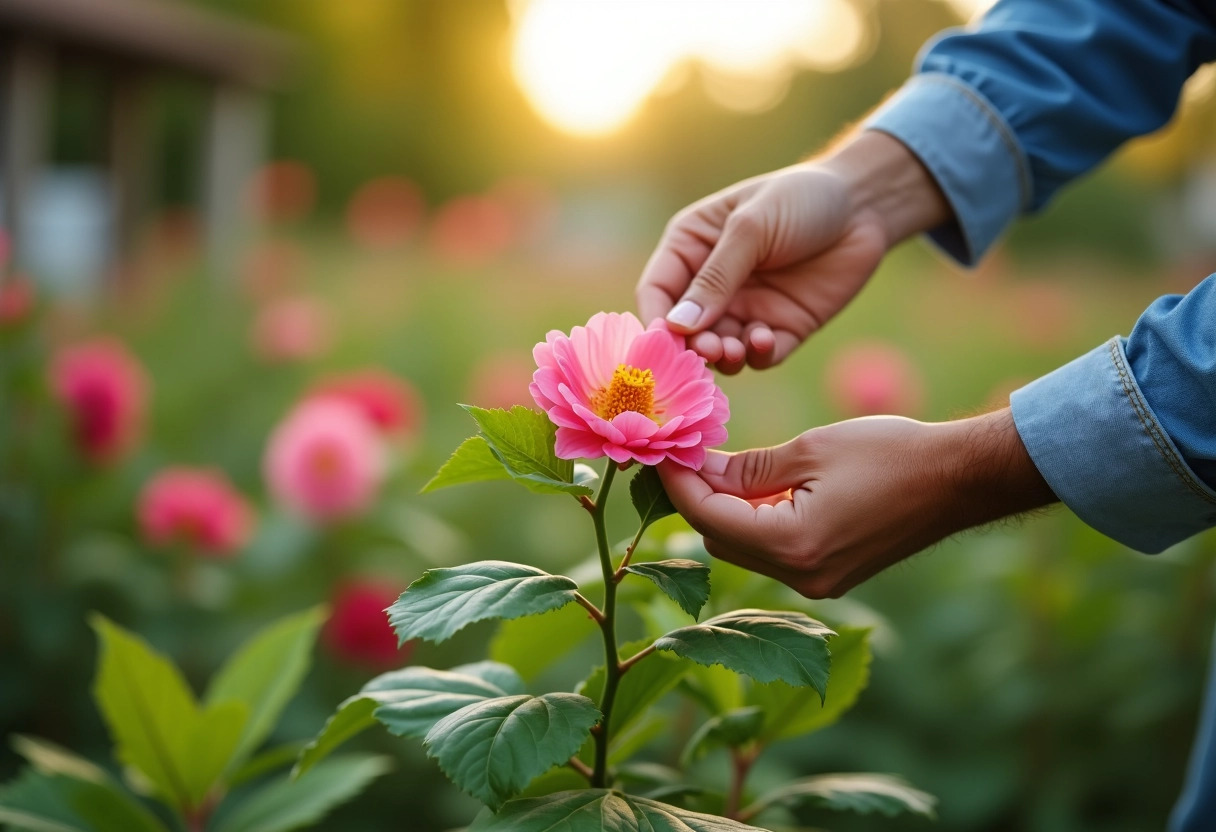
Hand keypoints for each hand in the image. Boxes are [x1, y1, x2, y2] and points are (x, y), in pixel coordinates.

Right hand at [636, 130, 950, 373]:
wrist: (865, 205)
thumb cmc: (800, 198)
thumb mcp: (752, 227)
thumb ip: (715, 277)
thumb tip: (678, 327)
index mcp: (692, 247)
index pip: (658, 292)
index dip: (657, 319)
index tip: (664, 342)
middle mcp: (713, 284)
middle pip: (687, 330)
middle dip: (693, 346)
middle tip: (709, 349)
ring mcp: (748, 308)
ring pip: (721, 349)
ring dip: (723, 356)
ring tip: (734, 349)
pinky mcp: (782, 327)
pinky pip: (760, 355)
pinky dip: (758, 355)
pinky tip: (766, 340)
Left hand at [657, 410, 1056, 597]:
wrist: (960, 480)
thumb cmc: (891, 454)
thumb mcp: (810, 450)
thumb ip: (747, 468)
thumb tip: (697, 466)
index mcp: (793, 545)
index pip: (708, 518)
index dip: (678, 482)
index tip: (661, 448)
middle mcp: (801, 576)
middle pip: (719, 539)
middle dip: (696, 496)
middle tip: (686, 451)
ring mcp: (817, 582)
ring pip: (743, 548)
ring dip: (724, 509)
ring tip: (718, 462)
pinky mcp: (830, 575)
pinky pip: (772, 551)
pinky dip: (755, 520)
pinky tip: (755, 485)